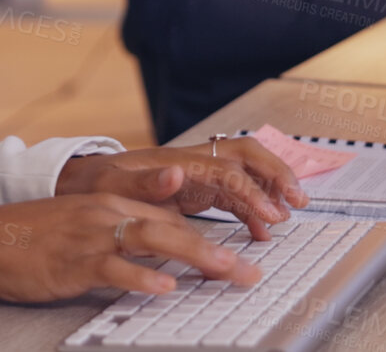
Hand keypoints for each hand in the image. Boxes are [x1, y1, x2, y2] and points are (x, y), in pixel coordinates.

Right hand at [0, 194, 260, 302]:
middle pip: (172, 228)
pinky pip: (113, 267)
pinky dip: (141, 277)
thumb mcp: (83, 229)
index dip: (209, 239)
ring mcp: (91, 236)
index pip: (171, 219)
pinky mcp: (73, 261)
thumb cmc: (33, 239)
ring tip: (226, 271)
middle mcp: (107, 214)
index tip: (239, 258)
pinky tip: (164, 287)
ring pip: (153, 240)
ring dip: (196, 256)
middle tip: (248, 272)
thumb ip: (122, 238)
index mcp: (111, 204)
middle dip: (216, 251)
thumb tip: (161, 261)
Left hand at [54, 138, 310, 239]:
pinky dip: (253, 208)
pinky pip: (235, 194)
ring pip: (247, 172)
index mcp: (179, 161)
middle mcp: (194, 161)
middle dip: (277, 173)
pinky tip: (263, 229)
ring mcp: (199, 174)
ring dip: (271, 188)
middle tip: (299, 199)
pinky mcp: (199, 189)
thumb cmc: (99, 183)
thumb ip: (145, 182)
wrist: (87, 181)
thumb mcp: (113, 185)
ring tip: (289, 214)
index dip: (252, 190)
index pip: (228, 169)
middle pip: (247, 155)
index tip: (271, 214)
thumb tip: (177, 173)